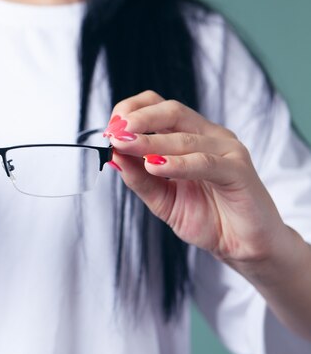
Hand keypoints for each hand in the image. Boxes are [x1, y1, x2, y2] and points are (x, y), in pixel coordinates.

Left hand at [104, 90, 286, 262]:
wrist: (243, 246)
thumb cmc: (207, 218)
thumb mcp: (161, 199)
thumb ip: (139, 179)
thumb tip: (113, 156)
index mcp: (191, 136)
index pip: (159, 107)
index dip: (132, 111)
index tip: (109, 128)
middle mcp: (209, 136)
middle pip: (171, 112)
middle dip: (138, 120)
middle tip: (114, 132)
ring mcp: (227, 150)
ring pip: (184, 137)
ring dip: (149, 141)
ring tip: (124, 145)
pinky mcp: (239, 170)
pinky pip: (205, 162)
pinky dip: (178, 164)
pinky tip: (155, 167)